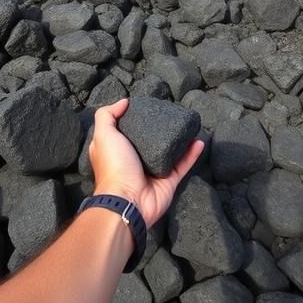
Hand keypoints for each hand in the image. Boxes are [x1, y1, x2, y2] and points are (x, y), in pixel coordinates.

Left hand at [89, 99, 203, 226]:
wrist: (128, 201)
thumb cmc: (114, 166)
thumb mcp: (103, 135)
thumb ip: (107, 115)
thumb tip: (124, 102)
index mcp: (118, 150)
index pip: (125, 131)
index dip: (133, 119)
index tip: (145, 107)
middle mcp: (135, 160)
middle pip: (150, 141)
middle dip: (160, 129)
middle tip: (171, 115)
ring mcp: (154, 171)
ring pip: (170, 152)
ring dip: (180, 140)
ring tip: (188, 126)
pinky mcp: (169, 181)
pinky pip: (183, 165)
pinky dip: (192, 154)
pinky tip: (199, 141)